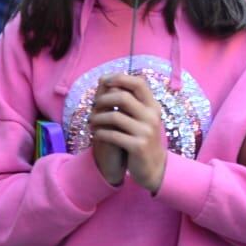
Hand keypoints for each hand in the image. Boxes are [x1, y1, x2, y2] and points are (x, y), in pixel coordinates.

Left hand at [90, 74, 168, 192]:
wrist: (154, 167)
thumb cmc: (143, 138)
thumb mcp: (142, 118)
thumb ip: (130, 100)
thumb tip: (105, 80)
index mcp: (153, 106)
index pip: (139, 83)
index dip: (120, 78)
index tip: (104, 81)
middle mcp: (152, 116)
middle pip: (123, 97)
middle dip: (103, 99)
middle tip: (94, 106)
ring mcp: (146, 131)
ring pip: (114, 117)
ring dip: (97, 118)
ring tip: (92, 122)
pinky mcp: (137, 146)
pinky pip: (112, 135)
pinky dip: (100, 133)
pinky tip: (96, 134)